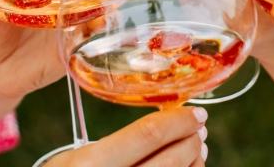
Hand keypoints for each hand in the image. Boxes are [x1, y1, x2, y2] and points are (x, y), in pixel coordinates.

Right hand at [49, 108, 207, 166]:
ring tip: (196, 149)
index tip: (196, 112)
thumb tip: (161, 126)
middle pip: (169, 161)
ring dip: (192, 164)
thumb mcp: (73, 159)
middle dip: (190, 141)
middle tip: (200, 127)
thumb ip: (111, 145)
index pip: (148, 134)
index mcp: (90, 165)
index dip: (178, 120)